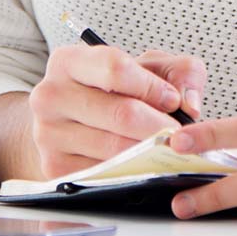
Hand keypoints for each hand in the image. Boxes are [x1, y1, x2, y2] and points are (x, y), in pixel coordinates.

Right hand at [29, 46, 204, 177]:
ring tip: (164, 148)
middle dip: (160, 126)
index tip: (172, 100)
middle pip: (121, 113)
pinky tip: (141, 164)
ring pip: (116, 147)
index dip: (153, 86)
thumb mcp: (146, 68)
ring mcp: (48, 134)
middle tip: (177, 133)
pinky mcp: (54, 167)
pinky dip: (132, 172)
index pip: (116, 68)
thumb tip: (188, 103)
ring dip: (150, 152)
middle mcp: (51, 95)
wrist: (70, 123)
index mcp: (69, 61)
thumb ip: (179, 72)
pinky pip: (105, 174)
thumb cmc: (112, 92)